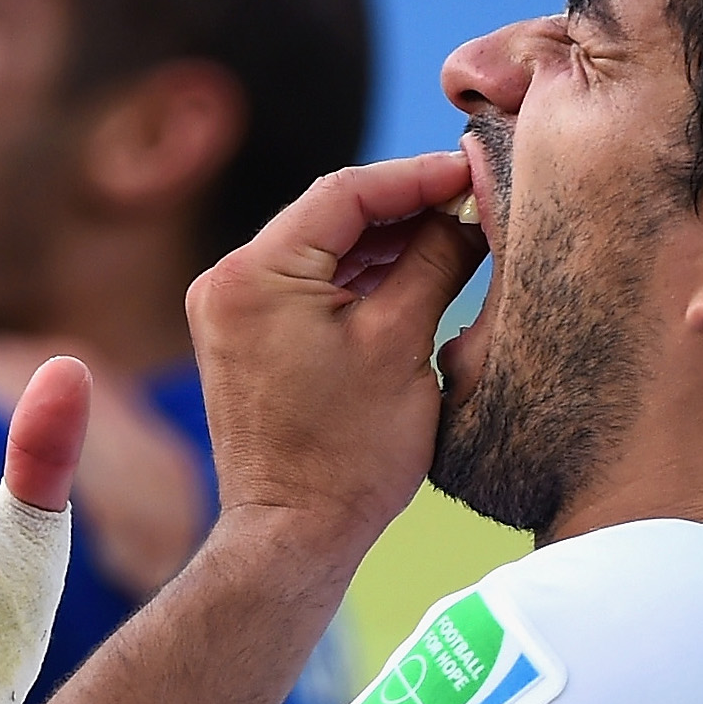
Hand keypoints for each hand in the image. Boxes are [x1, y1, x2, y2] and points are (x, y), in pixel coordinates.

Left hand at [186, 151, 485, 558]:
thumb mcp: (401, 343)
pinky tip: (419, 269)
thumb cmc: (346, 456)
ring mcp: (232, 311)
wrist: (294, 536)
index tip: (472, 167)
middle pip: (330, 216)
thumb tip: (468, 206)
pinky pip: (310, 285)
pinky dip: (361, 277)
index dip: (417, 176)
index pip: (344, 192)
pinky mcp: (246, 338)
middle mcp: (228, 283)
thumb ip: (435, 260)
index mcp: (254, 275)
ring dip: (388, 240)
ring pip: (323, 249)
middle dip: (406, 205)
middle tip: (475, 195)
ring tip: (459, 230)